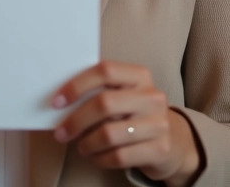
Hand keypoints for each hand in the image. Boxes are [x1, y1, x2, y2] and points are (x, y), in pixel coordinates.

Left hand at [53, 61, 200, 185]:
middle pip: (104, 103)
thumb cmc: (135, 115)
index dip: (77, 85)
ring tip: (81, 147)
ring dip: (86, 143)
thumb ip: (99, 92)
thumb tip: (61, 103)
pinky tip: (96, 156)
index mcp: (140, 75)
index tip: (57, 102)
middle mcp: (152, 96)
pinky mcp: (160, 148)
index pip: (105, 70)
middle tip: (61, 133)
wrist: (172, 141)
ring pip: (109, 134)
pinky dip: (100, 159)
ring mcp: (159, 123)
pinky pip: (119, 156)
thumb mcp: (123, 96)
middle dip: (76, 120)